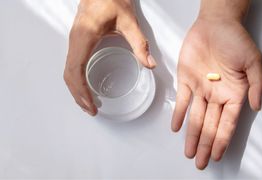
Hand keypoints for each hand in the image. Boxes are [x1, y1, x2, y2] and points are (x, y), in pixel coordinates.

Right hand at [64, 0, 155, 115]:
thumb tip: (149, 64)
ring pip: (68, 71)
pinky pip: (72, 64)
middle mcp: (76, 41)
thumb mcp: (129, 21)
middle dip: (78, 95)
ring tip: (87, 104)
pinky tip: (85, 87)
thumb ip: (139, 44)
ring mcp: (74, 41)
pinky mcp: (78, 40)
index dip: (81, 91)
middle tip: (91, 110)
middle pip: (69, 75)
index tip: (90, 105)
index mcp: (84, 38)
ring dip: (75, 89)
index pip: (76, 70)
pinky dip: (76, 80)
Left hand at [172, 17, 261, 168]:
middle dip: (206, 144)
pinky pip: (183, 100)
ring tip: (189, 152)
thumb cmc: (236, 40)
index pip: (228, 122)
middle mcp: (217, 95)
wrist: (215, 23)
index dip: (222, 139)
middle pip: (210, 125)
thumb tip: (257, 106)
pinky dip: (179, 114)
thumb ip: (256, 84)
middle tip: (201, 163)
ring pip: (196, 117)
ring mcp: (201, 89)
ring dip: (192, 135)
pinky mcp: (186, 80)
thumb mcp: (253, 61)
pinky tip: (177, 128)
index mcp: (234, 93)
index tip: (218, 155)